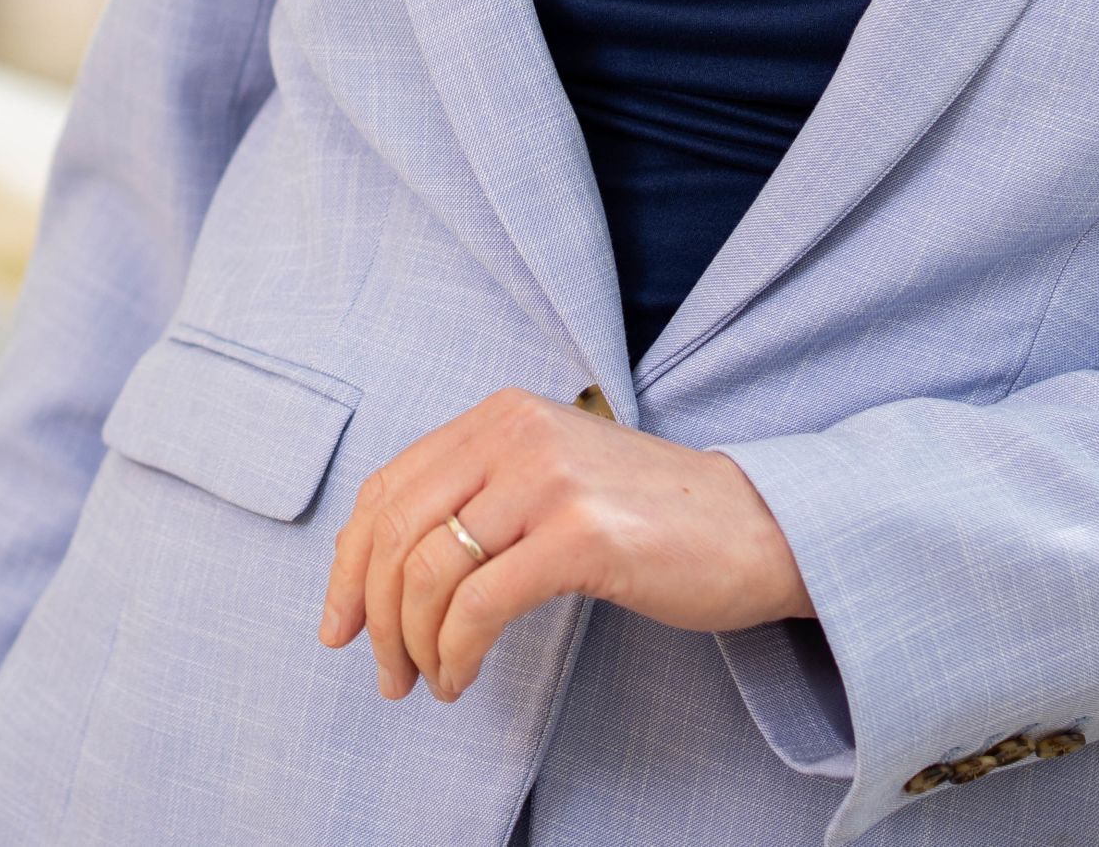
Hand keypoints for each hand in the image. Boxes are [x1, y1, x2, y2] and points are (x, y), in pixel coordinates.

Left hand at [314, 388, 812, 702]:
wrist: (759, 527)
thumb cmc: (651, 517)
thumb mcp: (551, 478)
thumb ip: (478, 497)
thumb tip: (382, 566)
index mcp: (499, 415)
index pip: (388, 488)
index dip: (348, 564)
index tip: (339, 625)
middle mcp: (516, 434)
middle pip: (396, 531)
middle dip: (372, 615)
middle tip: (383, 673)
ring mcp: (549, 481)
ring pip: (429, 571)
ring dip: (414, 644)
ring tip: (428, 682)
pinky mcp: (582, 536)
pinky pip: (481, 605)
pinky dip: (455, 652)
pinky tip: (461, 677)